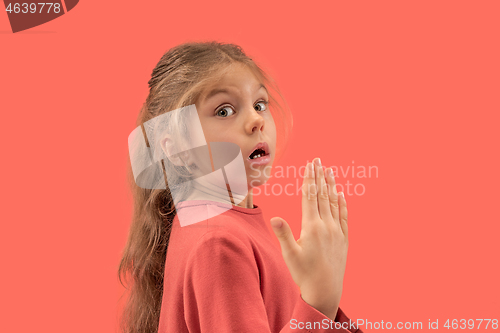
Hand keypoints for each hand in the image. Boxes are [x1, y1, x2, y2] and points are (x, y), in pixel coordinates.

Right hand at [270, 158, 348, 319]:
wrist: (326, 290)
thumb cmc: (304, 273)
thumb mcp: (290, 254)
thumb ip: (284, 234)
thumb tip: (275, 217)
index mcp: (311, 226)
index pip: (310, 196)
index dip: (309, 179)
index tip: (309, 164)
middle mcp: (326, 225)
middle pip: (322, 195)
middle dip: (319, 176)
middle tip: (318, 160)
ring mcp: (337, 231)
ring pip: (333, 202)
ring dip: (331, 185)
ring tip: (329, 171)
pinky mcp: (343, 238)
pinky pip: (343, 216)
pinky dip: (342, 203)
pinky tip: (341, 194)